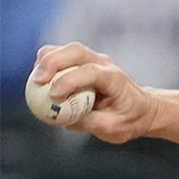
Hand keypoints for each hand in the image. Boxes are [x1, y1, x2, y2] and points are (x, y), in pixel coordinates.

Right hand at [32, 43, 158, 143]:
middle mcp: (105, 64)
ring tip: (36, 80)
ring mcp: (94, 60)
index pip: (91, 72)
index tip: (53, 95)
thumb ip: (89, 122)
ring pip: (66, 49)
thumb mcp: (113, 128)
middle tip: (37, 81)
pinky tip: (39, 80)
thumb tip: (61, 119)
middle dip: (52, 63)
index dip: (69, 80)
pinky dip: (48, 63)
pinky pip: (62, 56)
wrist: (142, 109)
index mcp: (115, 79)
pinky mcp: (84, 63)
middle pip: (75, 51)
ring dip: (47, 60)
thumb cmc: (129, 119)